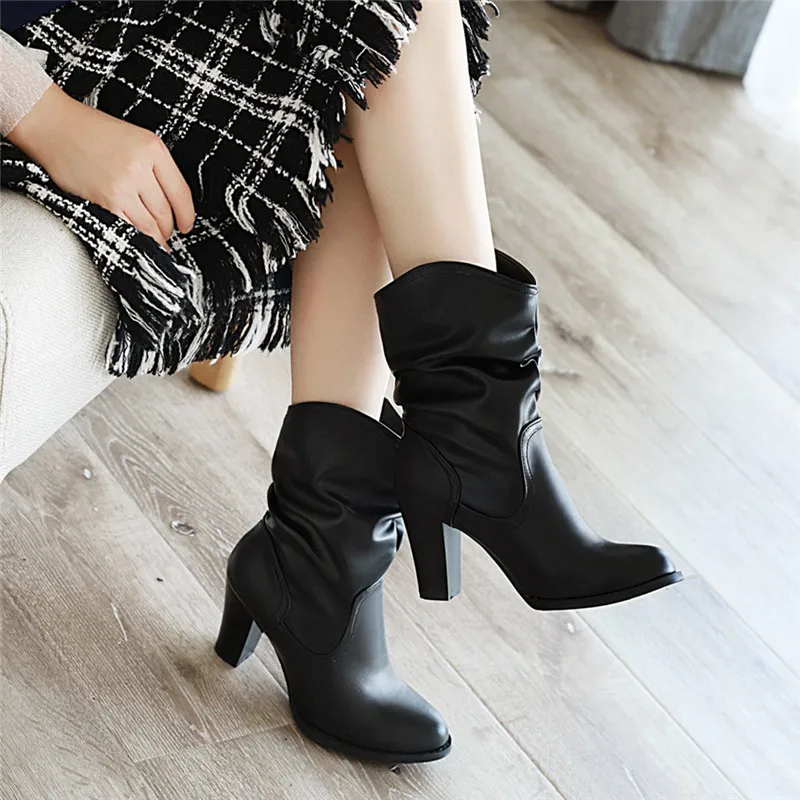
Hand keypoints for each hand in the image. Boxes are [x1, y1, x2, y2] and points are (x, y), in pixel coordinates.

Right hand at [7, 83, 194, 250]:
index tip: (187, 225)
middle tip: (168, 233)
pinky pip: (128, 228)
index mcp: (153, 149)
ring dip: (156, 238)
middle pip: (166, 213)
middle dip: (169, 229)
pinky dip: (137, 238)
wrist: (54, 126)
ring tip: (157, 241)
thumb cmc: (92, 130)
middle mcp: (140, 167)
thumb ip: (156, 166)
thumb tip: (172, 200)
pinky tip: (140, 241)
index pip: (181, 193)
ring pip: (150, 225)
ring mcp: (122, 185)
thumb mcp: (136, 138)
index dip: (187, 216)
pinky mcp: (104, 200)